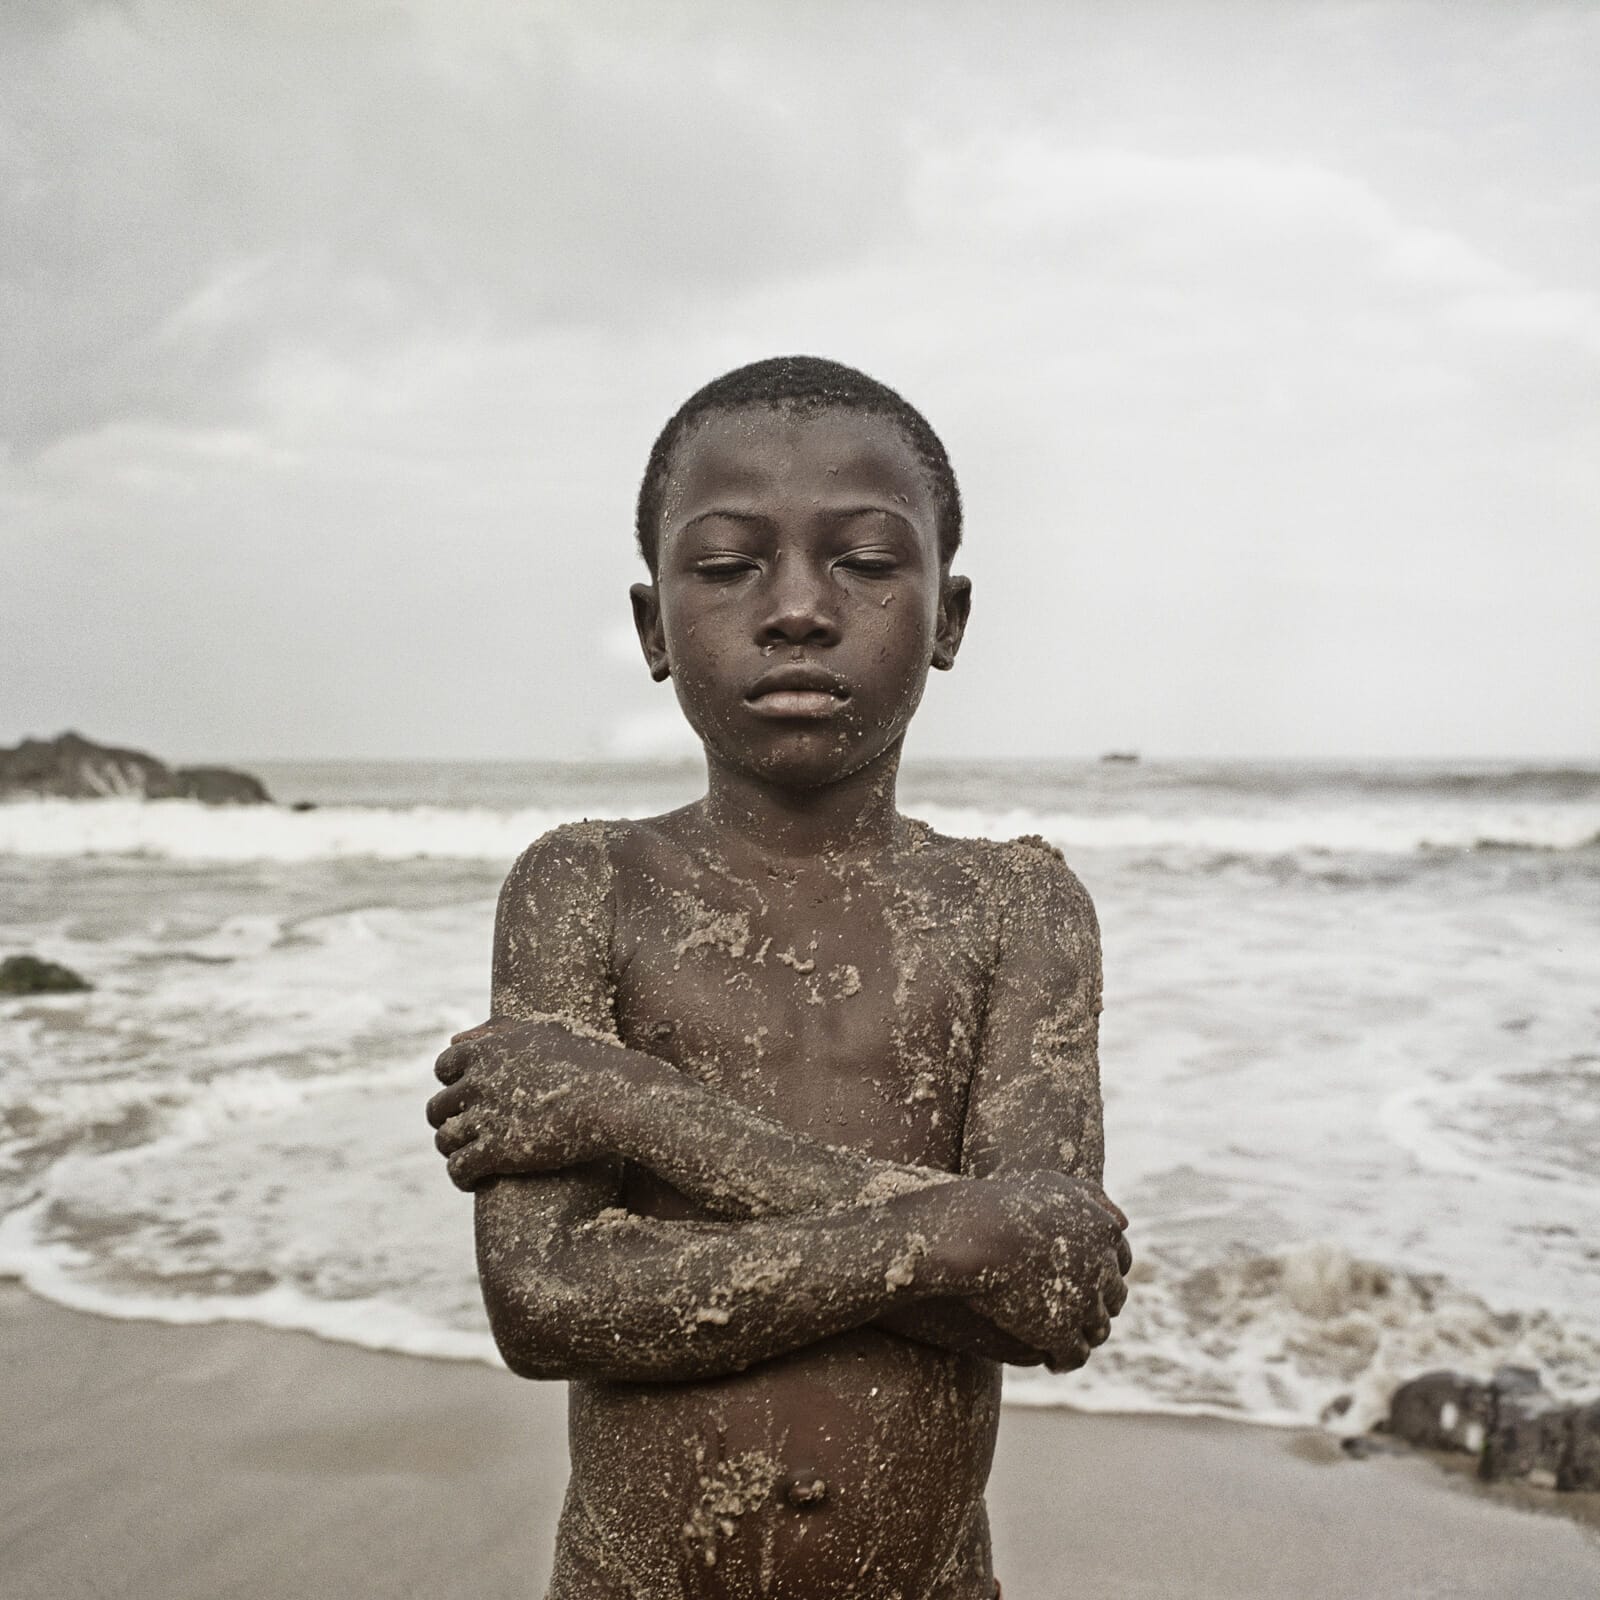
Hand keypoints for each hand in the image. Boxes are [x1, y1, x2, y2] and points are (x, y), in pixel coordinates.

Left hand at [426, 1016, 622, 1188]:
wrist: (616, 1098)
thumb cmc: (588, 1062)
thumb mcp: (542, 1031)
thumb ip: (496, 1031)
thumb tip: (456, 1038)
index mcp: (487, 1049)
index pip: (443, 1067)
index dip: (453, 1083)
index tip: (470, 1096)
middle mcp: (479, 1080)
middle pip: (438, 1107)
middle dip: (447, 1120)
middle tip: (468, 1131)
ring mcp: (486, 1115)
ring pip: (444, 1140)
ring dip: (453, 1151)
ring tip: (470, 1158)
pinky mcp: (497, 1150)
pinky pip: (459, 1169)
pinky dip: (461, 1178)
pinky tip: (475, 1181)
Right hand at [960, 1172, 1130, 1372]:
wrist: (971, 1232)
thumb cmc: (1002, 1202)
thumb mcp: (1052, 1184)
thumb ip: (1091, 1197)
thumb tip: (1123, 1221)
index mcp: (1105, 1231)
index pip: (1120, 1261)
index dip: (1102, 1271)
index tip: (1083, 1278)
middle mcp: (1103, 1267)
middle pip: (1114, 1297)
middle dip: (1098, 1304)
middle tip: (1074, 1311)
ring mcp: (1085, 1301)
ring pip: (1098, 1330)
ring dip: (1084, 1335)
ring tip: (1061, 1339)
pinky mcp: (1061, 1331)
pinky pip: (1074, 1355)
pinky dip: (1065, 1359)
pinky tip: (1050, 1359)